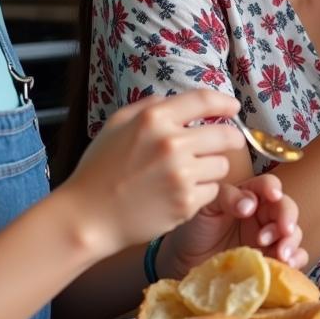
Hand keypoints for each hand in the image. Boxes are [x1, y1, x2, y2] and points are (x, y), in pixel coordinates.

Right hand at [61, 90, 244, 256]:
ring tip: (189, 174)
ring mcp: (181, 175)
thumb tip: (175, 100)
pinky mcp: (186, 203)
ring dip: (212, 168)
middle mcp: (171, 144)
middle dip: (231, 139)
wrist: (86, 218)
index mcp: (154, 119)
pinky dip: (201, 192)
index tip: (233, 108)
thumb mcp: (116, 126)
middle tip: (228, 143)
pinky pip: (212, 191)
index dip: (225, 102)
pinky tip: (180, 194)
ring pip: (222, 165)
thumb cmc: (98, 171)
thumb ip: (148, 107)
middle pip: (226, 135)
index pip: (204, 100)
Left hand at [163, 173, 306, 277]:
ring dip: (291, 241)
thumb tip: (249, 204)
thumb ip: (226, 198)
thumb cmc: (195, 230)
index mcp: (250, 196)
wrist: (185, 263)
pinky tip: (289, 263)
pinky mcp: (273, 259)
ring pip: (293, 233)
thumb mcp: (206, 208)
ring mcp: (271, 238)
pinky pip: (295, 257)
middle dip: (287, 218)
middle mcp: (264, 215)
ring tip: (280, 253)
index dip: (273, 188)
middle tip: (282, 231)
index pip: (268, 185)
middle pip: (286, 208)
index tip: (272, 196)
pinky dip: (297, 259)